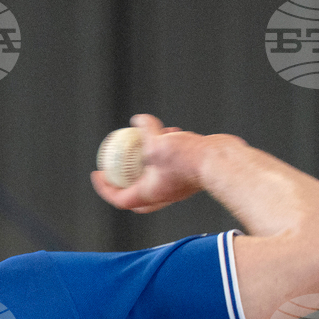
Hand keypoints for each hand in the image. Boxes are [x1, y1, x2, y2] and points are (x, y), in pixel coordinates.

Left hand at [90, 114, 212, 213]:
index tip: (97, 173)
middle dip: (125, 181)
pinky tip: (170, 131)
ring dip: (148, 159)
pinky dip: (167, 150)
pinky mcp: (189, 176)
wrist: (220, 162)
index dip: (105, 188)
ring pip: (155, 175)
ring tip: (148, 137)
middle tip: (117, 166)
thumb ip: (146, 131)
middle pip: (136, 195)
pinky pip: (172, 164)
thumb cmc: (187, 158)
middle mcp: (162, 195)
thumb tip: (137, 120)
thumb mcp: (158, 142)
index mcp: (149, 194)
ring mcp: (177, 186)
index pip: (120, 199)